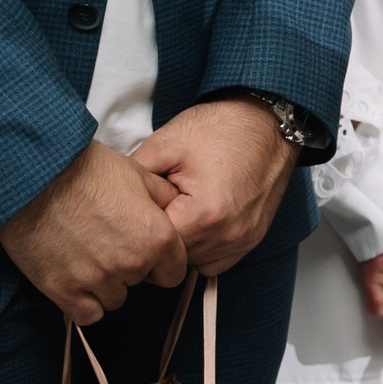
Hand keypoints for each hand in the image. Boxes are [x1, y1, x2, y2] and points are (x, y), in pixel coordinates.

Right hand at [0, 141, 188, 323]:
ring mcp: (97, 279)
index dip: (159, 263)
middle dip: (129, 268)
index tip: (142, 251)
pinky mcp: (63, 289)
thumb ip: (164, 200)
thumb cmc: (85, 170)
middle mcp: (132, 263)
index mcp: (158, 238)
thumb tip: (176, 209)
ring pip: (114, 299)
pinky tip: (76, 281)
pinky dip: (83, 303)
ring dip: (104, 284)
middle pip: (140, 283)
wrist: (33, 176)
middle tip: (106, 244)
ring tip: (86, 256)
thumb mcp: (139, 175)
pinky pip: (87, 314)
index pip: (173, 273)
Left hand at [129, 97, 299, 274]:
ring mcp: (245, 238)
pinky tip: (197, 223)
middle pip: (176, 257)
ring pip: (196, 262)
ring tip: (178, 213)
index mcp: (204, 214)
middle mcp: (229, 234)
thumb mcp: (165, 144)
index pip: (155, 243)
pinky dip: (203, 248)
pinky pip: (218, 261)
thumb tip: (113, 200)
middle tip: (155, 209)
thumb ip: (134, 178)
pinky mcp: (254, 236)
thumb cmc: (221, 128)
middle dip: (161, 237)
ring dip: (183, 245)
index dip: (139, 227)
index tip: (135, 209)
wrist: (268, 120)